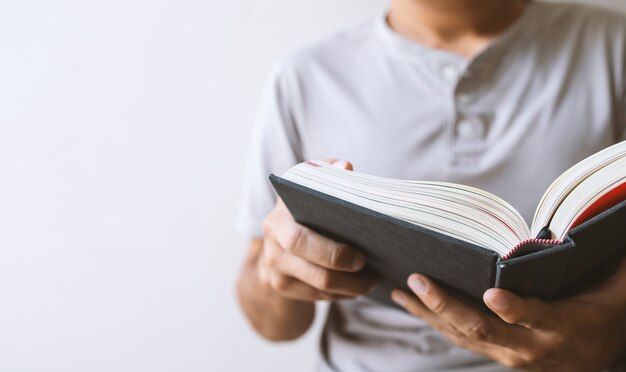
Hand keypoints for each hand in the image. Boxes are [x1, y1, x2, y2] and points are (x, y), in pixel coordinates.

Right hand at [259, 159, 374, 301]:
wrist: (275, 236)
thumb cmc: (301, 206)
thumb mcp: (307, 185)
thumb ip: (324, 173)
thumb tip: (345, 167)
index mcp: (278, 221)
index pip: (299, 241)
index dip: (332, 253)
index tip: (360, 256)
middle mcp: (272, 249)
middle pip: (316, 274)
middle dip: (348, 277)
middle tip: (372, 274)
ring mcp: (276, 273)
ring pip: (320, 291)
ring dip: (351, 288)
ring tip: (371, 280)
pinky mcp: (283, 289)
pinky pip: (319, 298)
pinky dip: (342, 294)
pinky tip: (357, 286)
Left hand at [391, 259, 625, 370]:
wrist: (600, 357)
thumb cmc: (605, 314)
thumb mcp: (615, 290)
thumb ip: (610, 265)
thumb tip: (606, 221)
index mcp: (563, 327)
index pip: (536, 318)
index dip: (515, 309)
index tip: (493, 293)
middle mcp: (531, 348)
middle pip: (483, 329)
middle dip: (446, 305)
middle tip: (418, 280)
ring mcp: (509, 355)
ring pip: (463, 336)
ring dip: (430, 314)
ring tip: (401, 291)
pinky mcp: (495, 355)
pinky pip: (461, 339)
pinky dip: (434, 321)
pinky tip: (412, 305)